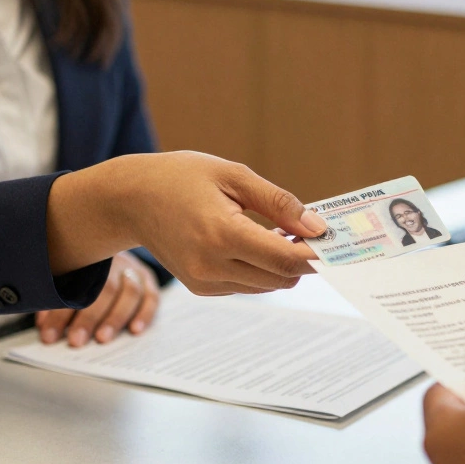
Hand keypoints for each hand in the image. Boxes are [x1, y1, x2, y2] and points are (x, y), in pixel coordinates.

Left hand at [37, 251, 158, 346]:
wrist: (112, 241)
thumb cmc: (80, 270)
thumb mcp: (63, 276)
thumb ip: (54, 298)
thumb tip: (44, 324)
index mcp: (86, 257)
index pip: (73, 286)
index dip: (60, 312)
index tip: (49, 335)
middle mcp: (113, 260)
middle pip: (104, 289)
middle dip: (89, 318)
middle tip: (76, 340)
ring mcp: (133, 268)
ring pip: (130, 292)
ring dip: (116, 318)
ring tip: (103, 338)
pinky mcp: (148, 279)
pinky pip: (152, 297)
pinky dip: (145, 314)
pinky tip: (135, 330)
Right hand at [47, 152, 326, 295]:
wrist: (131, 199)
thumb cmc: (182, 178)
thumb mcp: (233, 175)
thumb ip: (279, 203)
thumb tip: (316, 228)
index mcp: (221, 234)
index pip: (285, 259)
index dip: (316, 254)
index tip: (334, 240)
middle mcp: (211, 265)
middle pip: (281, 277)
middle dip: (302, 258)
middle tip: (311, 231)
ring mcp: (204, 281)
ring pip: (268, 285)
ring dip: (282, 264)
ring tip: (281, 232)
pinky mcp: (201, 288)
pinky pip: (248, 285)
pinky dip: (261, 268)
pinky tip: (254, 241)